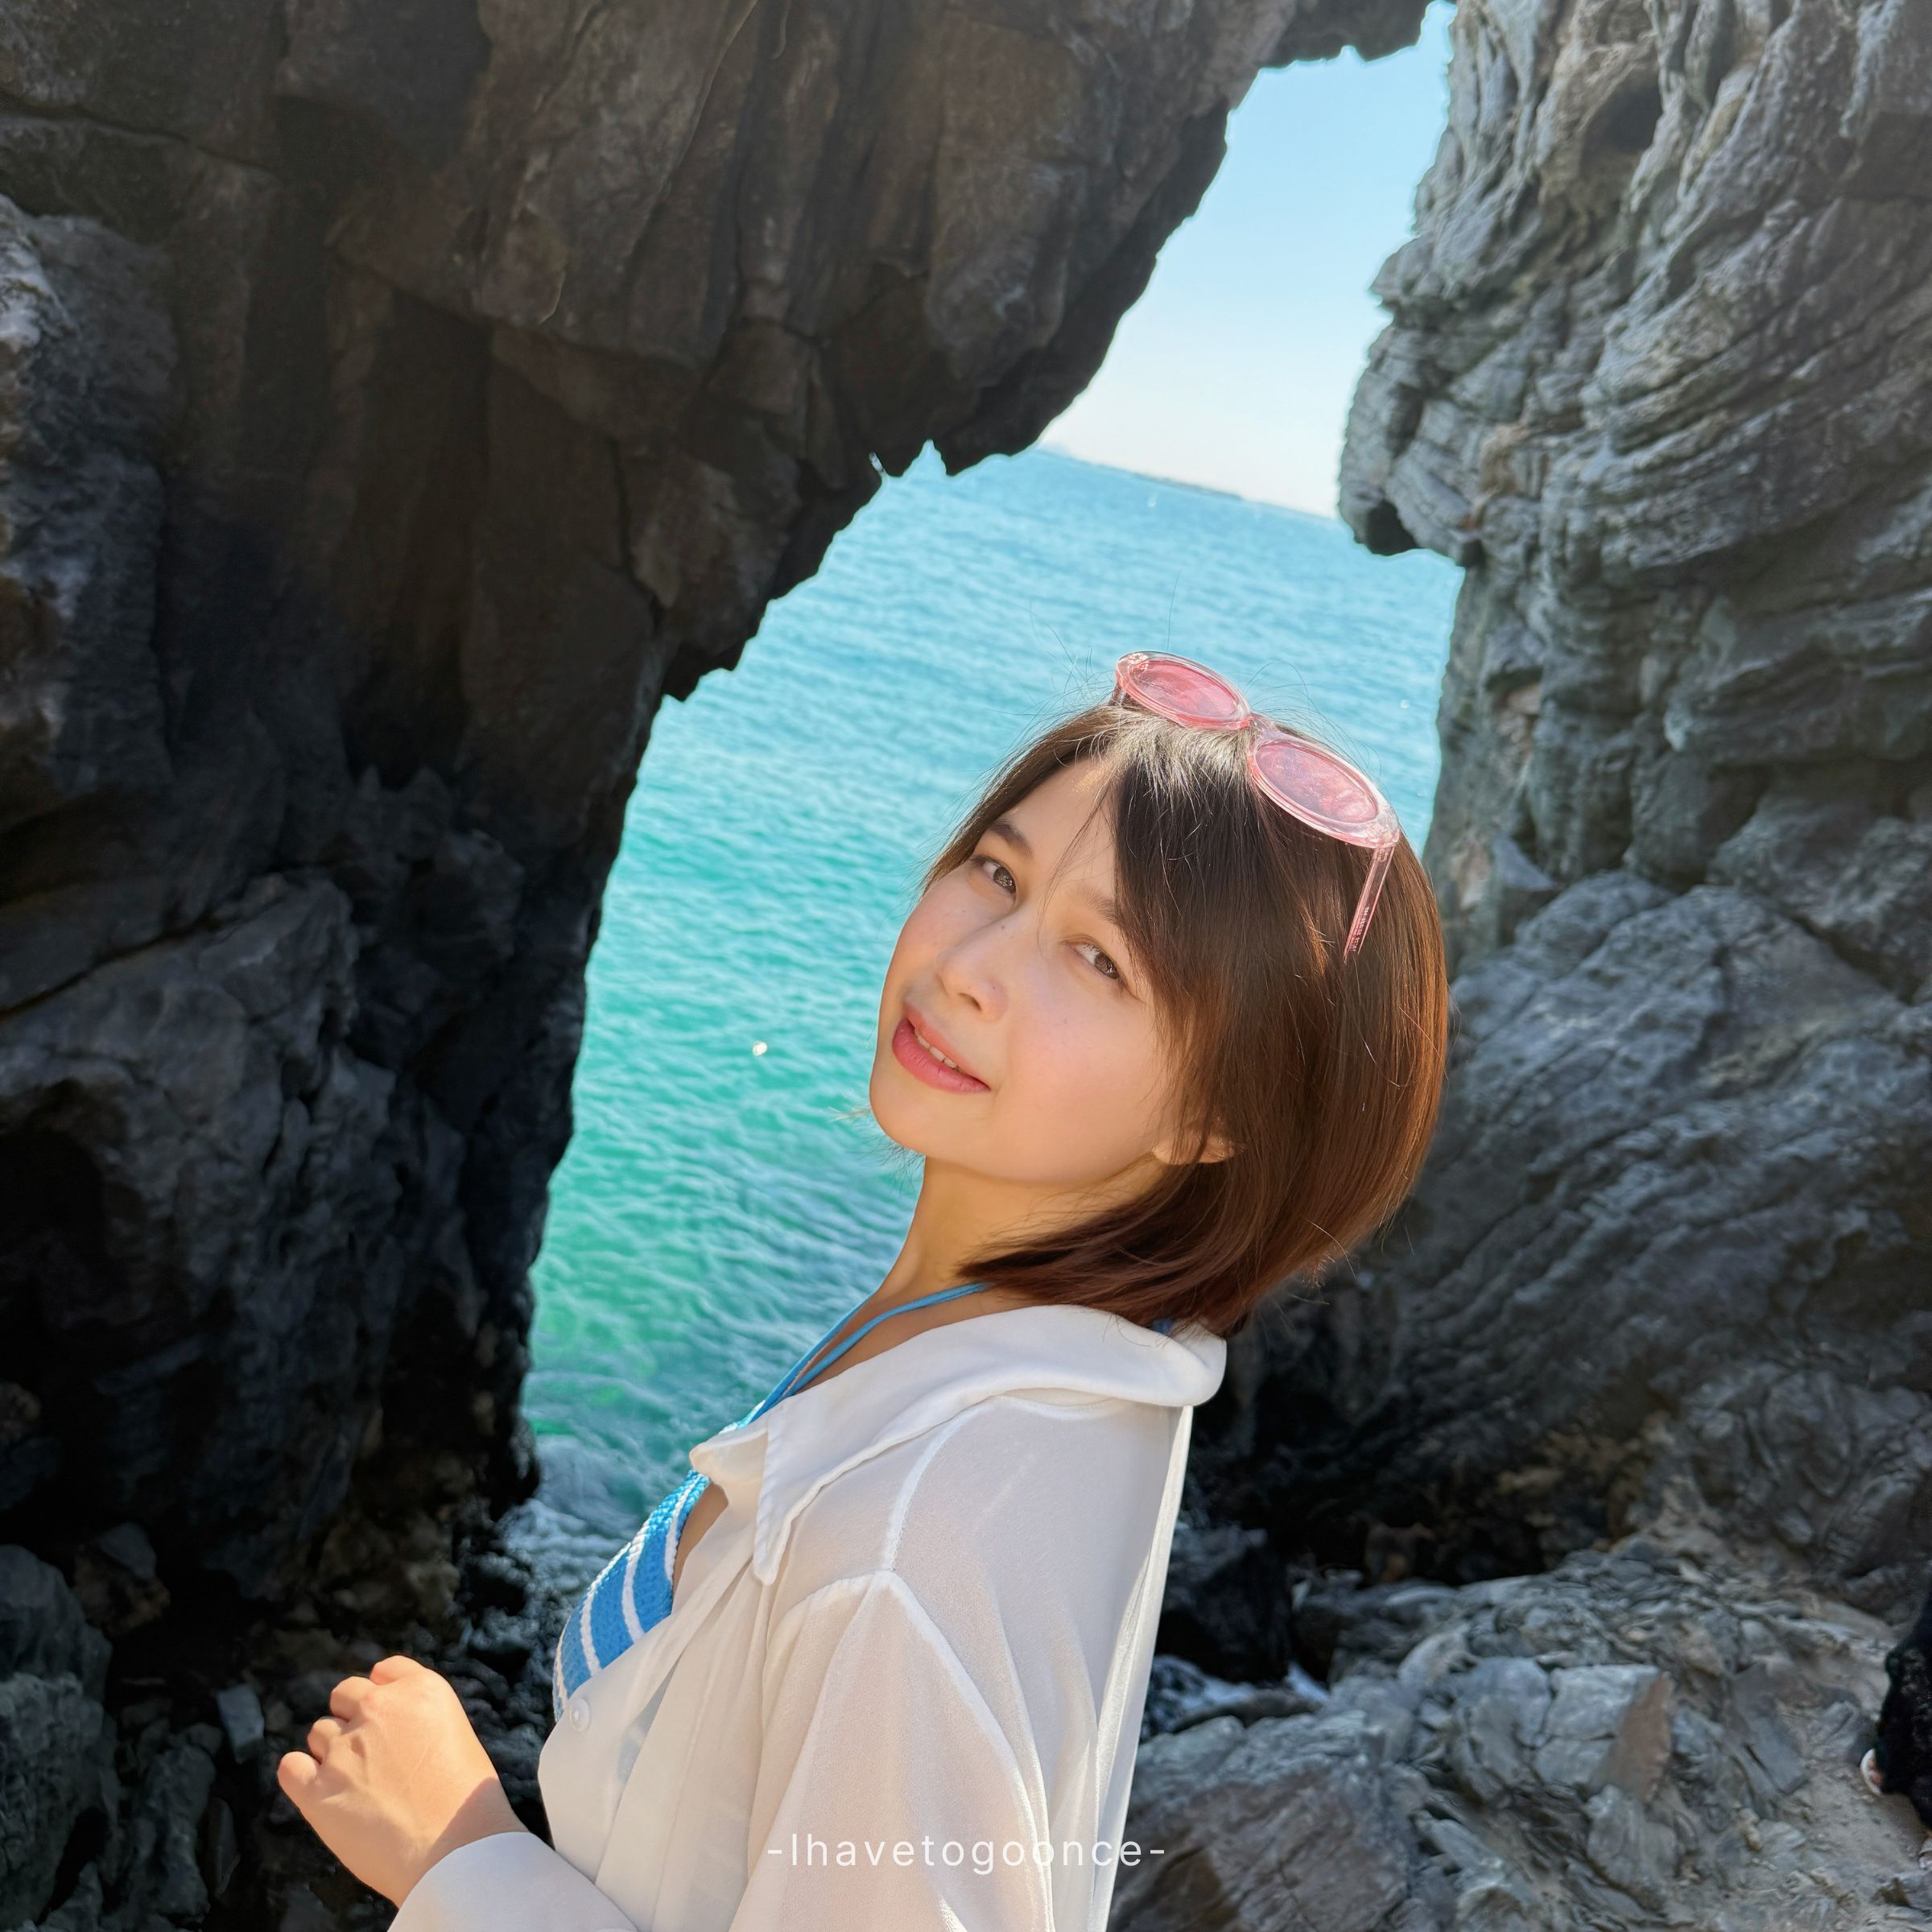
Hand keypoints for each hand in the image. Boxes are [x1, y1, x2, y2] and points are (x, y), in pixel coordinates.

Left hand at [276, 1655, 528, 1905]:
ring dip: (333, 1752)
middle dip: (353, 1718)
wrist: (455, 1849)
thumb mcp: (454, 1733)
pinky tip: (318, 1790)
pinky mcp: (318, 1790)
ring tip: (358, 1785)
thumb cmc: (465, 1801)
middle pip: (345, 1694)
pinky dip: (300, 1775)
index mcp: (420, 1689)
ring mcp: (345, 1748)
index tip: (388, 1717)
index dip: (383, 1693)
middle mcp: (378, 1708)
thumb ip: (417, 1719)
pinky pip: (290, 1767)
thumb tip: (390, 1729)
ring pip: (319, 1732)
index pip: (384, 1670)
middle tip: (371, 1755)